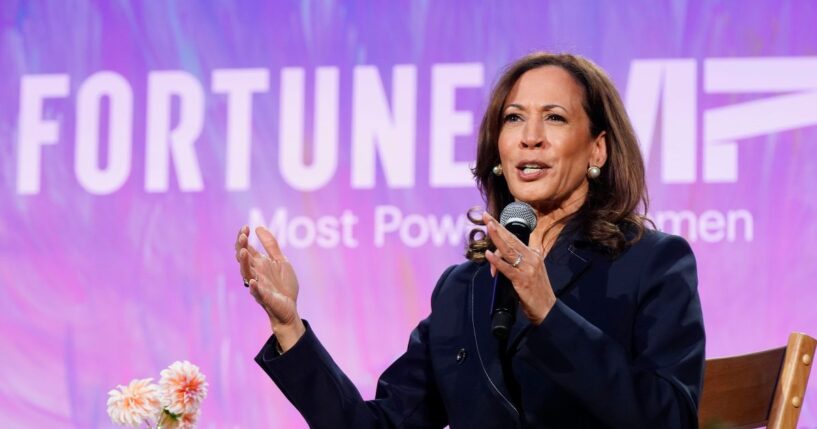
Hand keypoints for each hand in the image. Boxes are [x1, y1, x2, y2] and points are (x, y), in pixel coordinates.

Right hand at [234, 225, 304, 350]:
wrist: (290, 307)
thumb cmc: (284, 285)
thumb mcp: (281, 260)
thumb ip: (271, 245)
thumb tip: (259, 227)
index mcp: (259, 264)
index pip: (246, 248)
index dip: (243, 237)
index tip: (246, 227)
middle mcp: (255, 272)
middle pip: (243, 259)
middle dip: (241, 247)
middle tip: (242, 236)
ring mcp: (258, 285)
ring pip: (246, 273)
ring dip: (244, 263)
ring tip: (243, 252)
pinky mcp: (264, 297)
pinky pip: (256, 292)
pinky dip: (254, 287)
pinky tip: (252, 281)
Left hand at [482, 212, 555, 324]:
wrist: (548, 309)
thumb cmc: (537, 292)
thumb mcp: (531, 271)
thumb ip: (520, 261)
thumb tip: (503, 256)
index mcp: (534, 254)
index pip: (515, 238)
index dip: (502, 228)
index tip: (491, 219)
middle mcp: (532, 257)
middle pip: (511, 239)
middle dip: (497, 227)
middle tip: (486, 217)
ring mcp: (528, 268)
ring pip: (509, 250)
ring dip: (497, 237)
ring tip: (488, 228)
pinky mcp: (522, 280)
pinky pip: (507, 268)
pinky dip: (497, 261)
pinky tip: (489, 255)